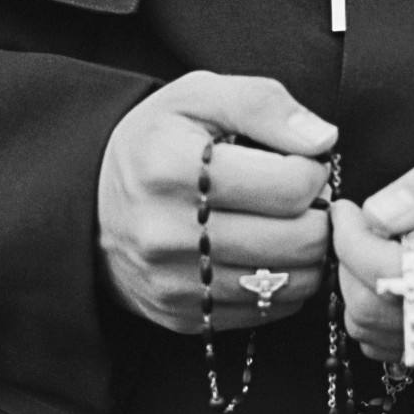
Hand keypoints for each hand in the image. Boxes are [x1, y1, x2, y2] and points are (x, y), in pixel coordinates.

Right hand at [99, 71, 336, 333]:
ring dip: (307, 251)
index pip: (291, 187)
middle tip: (299, 195)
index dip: (312, 169)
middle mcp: (167, 234)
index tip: (298, 162)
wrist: (90, 204)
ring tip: (285, 223)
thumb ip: (263, 103)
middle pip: (300, 241)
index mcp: (172, 168)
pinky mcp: (186, 316)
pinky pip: (270, 311)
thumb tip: (323, 138)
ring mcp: (175, 283)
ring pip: (293, 282)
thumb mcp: (197, 97)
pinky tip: (265, 252)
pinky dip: (283, 282)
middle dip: (317, 213)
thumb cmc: (156, 142)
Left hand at [332, 126, 413, 370]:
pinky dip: (389, 320)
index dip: (351, 241)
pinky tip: (404, 282)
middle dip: (351, 267)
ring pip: (387, 338)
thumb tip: (377, 216)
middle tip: (361, 228)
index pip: (396, 271)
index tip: (351, 211)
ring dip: (365, 295)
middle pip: (382, 311)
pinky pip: (409, 354)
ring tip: (383, 251)